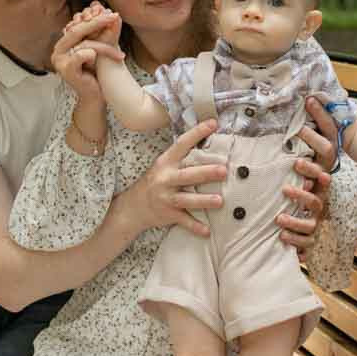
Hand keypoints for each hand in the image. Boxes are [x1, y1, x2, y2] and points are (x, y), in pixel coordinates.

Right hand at [52, 11, 124, 101]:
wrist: (95, 95)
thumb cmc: (96, 71)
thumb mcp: (98, 47)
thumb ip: (99, 31)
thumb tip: (108, 10)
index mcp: (64, 42)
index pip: (78, 24)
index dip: (94, 17)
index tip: (110, 13)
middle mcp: (58, 49)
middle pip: (78, 30)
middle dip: (98, 22)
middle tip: (114, 17)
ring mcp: (60, 60)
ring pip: (83, 43)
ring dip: (104, 46)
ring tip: (118, 52)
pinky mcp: (66, 70)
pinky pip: (79, 56)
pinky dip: (90, 55)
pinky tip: (97, 58)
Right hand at [126, 120, 224, 236]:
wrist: (133, 207)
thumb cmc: (155, 182)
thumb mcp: (164, 165)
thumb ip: (183, 157)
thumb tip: (209, 144)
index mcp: (166, 162)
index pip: (182, 144)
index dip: (197, 133)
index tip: (213, 124)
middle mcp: (165, 179)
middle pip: (187, 175)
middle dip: (205, 172)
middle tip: (223, 170)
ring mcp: (166, 198)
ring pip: (186, 199)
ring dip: (203, 200)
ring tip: (220, 201)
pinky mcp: (168, 214)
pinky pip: (183, 221)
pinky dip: (195, 226)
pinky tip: (207, 231)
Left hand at [274, 95, 338, 250]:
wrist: (324, 232)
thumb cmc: (311, 188)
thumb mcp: (310, 163)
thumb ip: (309, 139)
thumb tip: (308, 97)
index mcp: (325, 171)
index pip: (328, 145)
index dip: (320, 127)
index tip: (305, 112)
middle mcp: (326, 191)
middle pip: (324, 178)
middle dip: (311, 168)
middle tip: (296, 162)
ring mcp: (322, 214)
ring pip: (315, 208)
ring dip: (300, 201)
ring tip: (283, 197)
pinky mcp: (315, 236)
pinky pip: (307, 238)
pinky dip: (294, 236)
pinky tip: (280, 233)